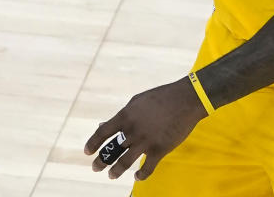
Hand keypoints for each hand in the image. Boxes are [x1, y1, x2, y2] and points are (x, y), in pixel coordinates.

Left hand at [84, 77, 206, 180]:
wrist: (186, 100)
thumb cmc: (161, 98)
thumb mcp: (137, 102)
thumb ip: (122, 115)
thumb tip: (104, 125)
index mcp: (125, 116)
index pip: (102, 132)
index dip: (93, 143)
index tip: (87, 152)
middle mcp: (132, 130)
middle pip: (111, 150)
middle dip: (101, 161)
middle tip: (95, 168)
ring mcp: (145, 141)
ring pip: (124, 162)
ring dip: (115, 170)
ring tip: (111, 175)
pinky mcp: (160, 149)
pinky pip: (147, 168)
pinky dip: (141, 175)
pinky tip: (137, 176)